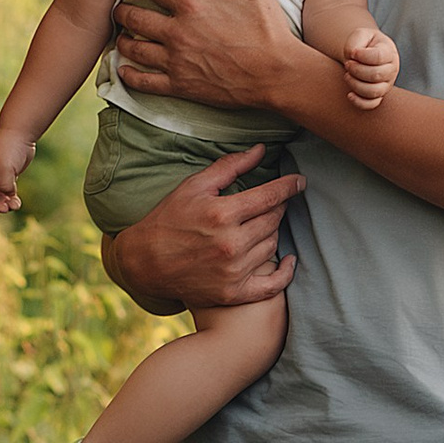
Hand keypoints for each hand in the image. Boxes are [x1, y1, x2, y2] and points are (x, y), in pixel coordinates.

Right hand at [0, 127, 35, 212]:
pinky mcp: (8, 177)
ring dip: (3, 205)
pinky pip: (6, 194)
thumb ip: (3, 184)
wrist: (21, 133)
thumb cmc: (8, 146)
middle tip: (5, 208)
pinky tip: (17, 202)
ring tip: (13, 205)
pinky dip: (10, 200)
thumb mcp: (4, 167)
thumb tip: (7, 196)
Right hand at [103, 144, 303, 314]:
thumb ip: (230, 166)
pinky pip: (272, 285)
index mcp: (222, 214)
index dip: (289, 186)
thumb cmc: (168, 219)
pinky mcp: (233, 293)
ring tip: (263, 224)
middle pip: (274, 220)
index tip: (300, 181)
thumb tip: (261, 150)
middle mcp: (231, 244)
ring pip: (273, 245)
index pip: (270, 196)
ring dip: (273, 232)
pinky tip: (289, 260)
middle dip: (278, 207)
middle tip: (274, 202)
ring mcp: (233, 271)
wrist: (143, 263)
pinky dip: (285, 273)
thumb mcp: (194, 186)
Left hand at [113, 0, 304, 119]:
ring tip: (122, 35)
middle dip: (121, 9)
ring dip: (122, 39)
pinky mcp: (180, 85)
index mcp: (193, 6)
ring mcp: (176, 61)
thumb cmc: (269, 31)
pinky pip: (143, 81)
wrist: (278, 75)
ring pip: (133, 48)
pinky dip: (129, 74)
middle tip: (119, 6)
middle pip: (134, 17)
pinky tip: (126, 69)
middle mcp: (178, 33)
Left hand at [341, 21, 398, 111]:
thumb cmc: (362, 44)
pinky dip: (359, 102)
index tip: (352, 53)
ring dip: (356, 84)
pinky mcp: (378, 96)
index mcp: (389, 52)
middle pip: (376, 75)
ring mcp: (386, 85)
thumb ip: (357, 42)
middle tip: (348, 64)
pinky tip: (349, 94)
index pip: (379, 57)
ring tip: (347, 75)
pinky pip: (371, 104)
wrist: (362, 53)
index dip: (363, 56)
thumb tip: (353, 56)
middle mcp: (391, 70)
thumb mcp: (360, 35)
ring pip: (374, 91)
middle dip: (357, 70)